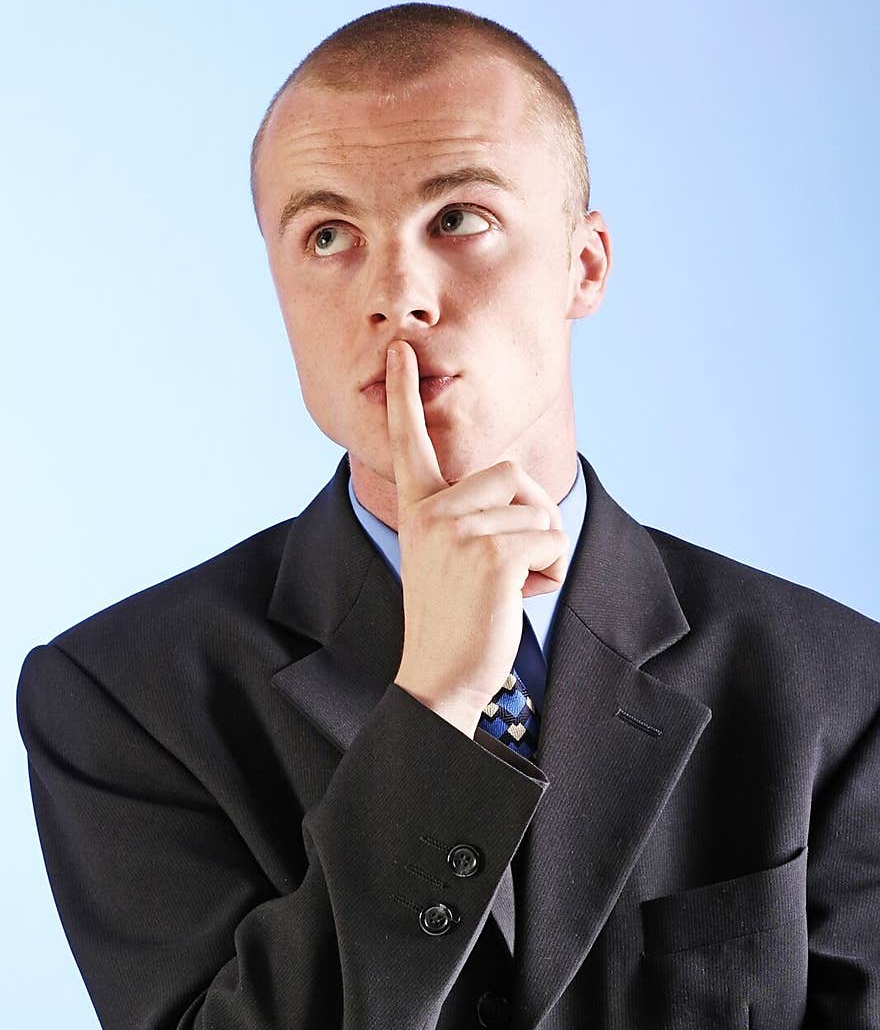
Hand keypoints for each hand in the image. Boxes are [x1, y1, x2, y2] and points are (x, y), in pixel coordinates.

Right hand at [386, 339, 569, 734]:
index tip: (399, 352)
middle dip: (533, 514)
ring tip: (514, 585)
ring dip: (545, 547)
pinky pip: (551, 537)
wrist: (439, 677)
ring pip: (539, 508)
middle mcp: (433, 513)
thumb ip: (471, 520)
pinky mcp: (490, 554)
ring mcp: (459, 531)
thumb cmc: (454, 623)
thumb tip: (524, 493)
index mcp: (419, 511)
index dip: (402, 397)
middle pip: (513, 473)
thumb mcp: (450, 559)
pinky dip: (552, 570)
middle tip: (516, 561)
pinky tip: (522, 597)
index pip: (409, 444)